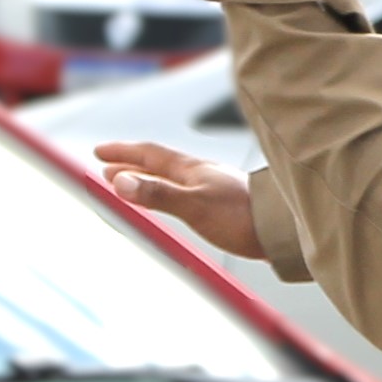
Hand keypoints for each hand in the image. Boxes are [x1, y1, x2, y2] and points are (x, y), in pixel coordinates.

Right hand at [94, 140, 266, 260]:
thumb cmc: (242, 216)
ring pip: (170, 180)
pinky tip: (172, 203)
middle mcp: (200, 175)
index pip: (149, 155)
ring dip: (147, 181)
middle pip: (158, 165)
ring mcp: (212, 189)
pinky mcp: (222, 206)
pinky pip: (183, 195)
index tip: (99, 152)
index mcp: (191, 170)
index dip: (123, 153)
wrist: (282, 230)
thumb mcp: (194, 205)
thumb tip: (121, 183)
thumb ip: (158, 195)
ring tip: (130, 186)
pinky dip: (166, 195)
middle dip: (130, 166)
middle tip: (107, 169)